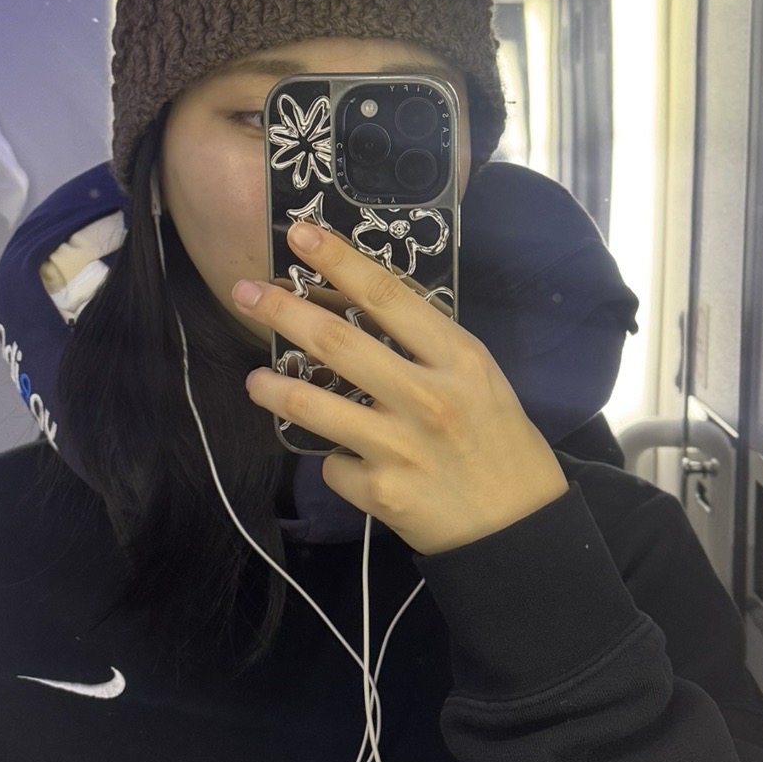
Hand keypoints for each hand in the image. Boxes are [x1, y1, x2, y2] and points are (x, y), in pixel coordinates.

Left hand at [232, 218, 567, 555]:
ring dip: (273, 387)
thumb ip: (429, 348)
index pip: (388, 296)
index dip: (338, 260)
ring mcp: (400, 447)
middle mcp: (427, 397)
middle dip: (282, 310)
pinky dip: (335, 460)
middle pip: (338, 342)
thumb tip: (364, 312)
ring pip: (313, 405)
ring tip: (254, 380)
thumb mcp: (480, 380)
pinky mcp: (381, 492)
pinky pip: (334, 464)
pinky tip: (352, 464)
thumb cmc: (499, 443)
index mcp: (459, 359)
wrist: (517, 528)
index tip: (299, 233)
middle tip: (245, 292)